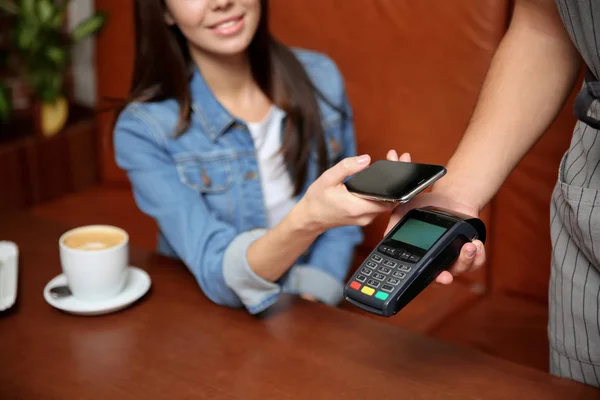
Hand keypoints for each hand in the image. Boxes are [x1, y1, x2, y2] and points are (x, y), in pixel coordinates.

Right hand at [298, 154, 393, 232]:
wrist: (310, 217)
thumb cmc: (317, 199)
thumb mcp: (328, 178)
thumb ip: (346, 168)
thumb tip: (366, 159)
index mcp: (357, 207)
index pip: (388, 198)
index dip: (396, 181)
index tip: (397, 163)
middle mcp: (365, 216)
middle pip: (391, 199)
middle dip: (395, 179)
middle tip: (396, 159)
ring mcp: (366, 219)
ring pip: (386, 202)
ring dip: (390, 186)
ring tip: (391, 164)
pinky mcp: (365, 217)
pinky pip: (379, 205)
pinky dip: (382, 192)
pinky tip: (381, 178)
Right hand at [384, 150, 485, 284]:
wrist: (447, 196)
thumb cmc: (424, 206)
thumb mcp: (402, 213)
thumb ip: (393, 226)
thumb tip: (384, 239)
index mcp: (422, 256)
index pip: (421, 275)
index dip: (422, 282)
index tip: (424, 279)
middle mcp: (439, 260)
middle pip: (442, 277)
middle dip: (444, 278)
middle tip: (445, 276)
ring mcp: (456, 257)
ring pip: (461, 269)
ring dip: (465, 261)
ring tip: (467, 247)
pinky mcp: (472, 250)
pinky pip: (477, 261)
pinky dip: (478, 256)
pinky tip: (476, 244)